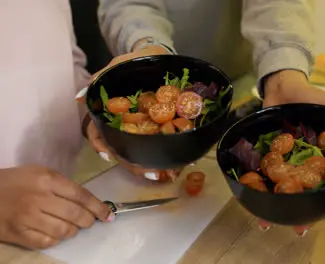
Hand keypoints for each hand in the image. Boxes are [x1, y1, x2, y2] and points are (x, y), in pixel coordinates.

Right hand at [0, 165, 112, 248]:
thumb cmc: (15, 181)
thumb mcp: (39, 173)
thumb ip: (62, 185)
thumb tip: (87, 201)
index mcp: (47, 180)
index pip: (81, 195)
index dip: (98, 207)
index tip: (108, 215)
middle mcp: (39, 198)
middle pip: (76, 215)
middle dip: (89, 220)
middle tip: (90, 221)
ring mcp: (28, 218)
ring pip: (64, 231)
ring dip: (73, 231)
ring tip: (72, 227)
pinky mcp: (18, 234)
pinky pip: (47, 242)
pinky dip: (56, 239)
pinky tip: (55, 233)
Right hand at [79, 45, 179, 181]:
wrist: (159, 53)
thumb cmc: (135, 60)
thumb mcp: (119, 65)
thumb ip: (102, 78)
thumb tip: (80, 98)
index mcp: (113, 112)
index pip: (99, 132)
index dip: (101, 145)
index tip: (108, 155)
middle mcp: (126, 122)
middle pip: (122, 148)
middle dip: (132, 164)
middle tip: (147, 172)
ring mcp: (145, 124)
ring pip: (142, 149)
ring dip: (150, 163)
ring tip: (161, 172)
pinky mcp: (163, 122)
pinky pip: (164, 139)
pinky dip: (170, 152)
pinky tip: (183, 161)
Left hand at [259, 70, 324, 235]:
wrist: (281, 86)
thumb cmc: (311, 95)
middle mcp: (311, 161)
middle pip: (313, 190)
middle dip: (309, 211)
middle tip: (303, 228)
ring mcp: (291, 161)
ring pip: (290, 189)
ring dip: (283, 208)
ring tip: (275, 225)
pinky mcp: (272, 157)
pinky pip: (268, 177)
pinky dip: (262, 192)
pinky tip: (255, 206)